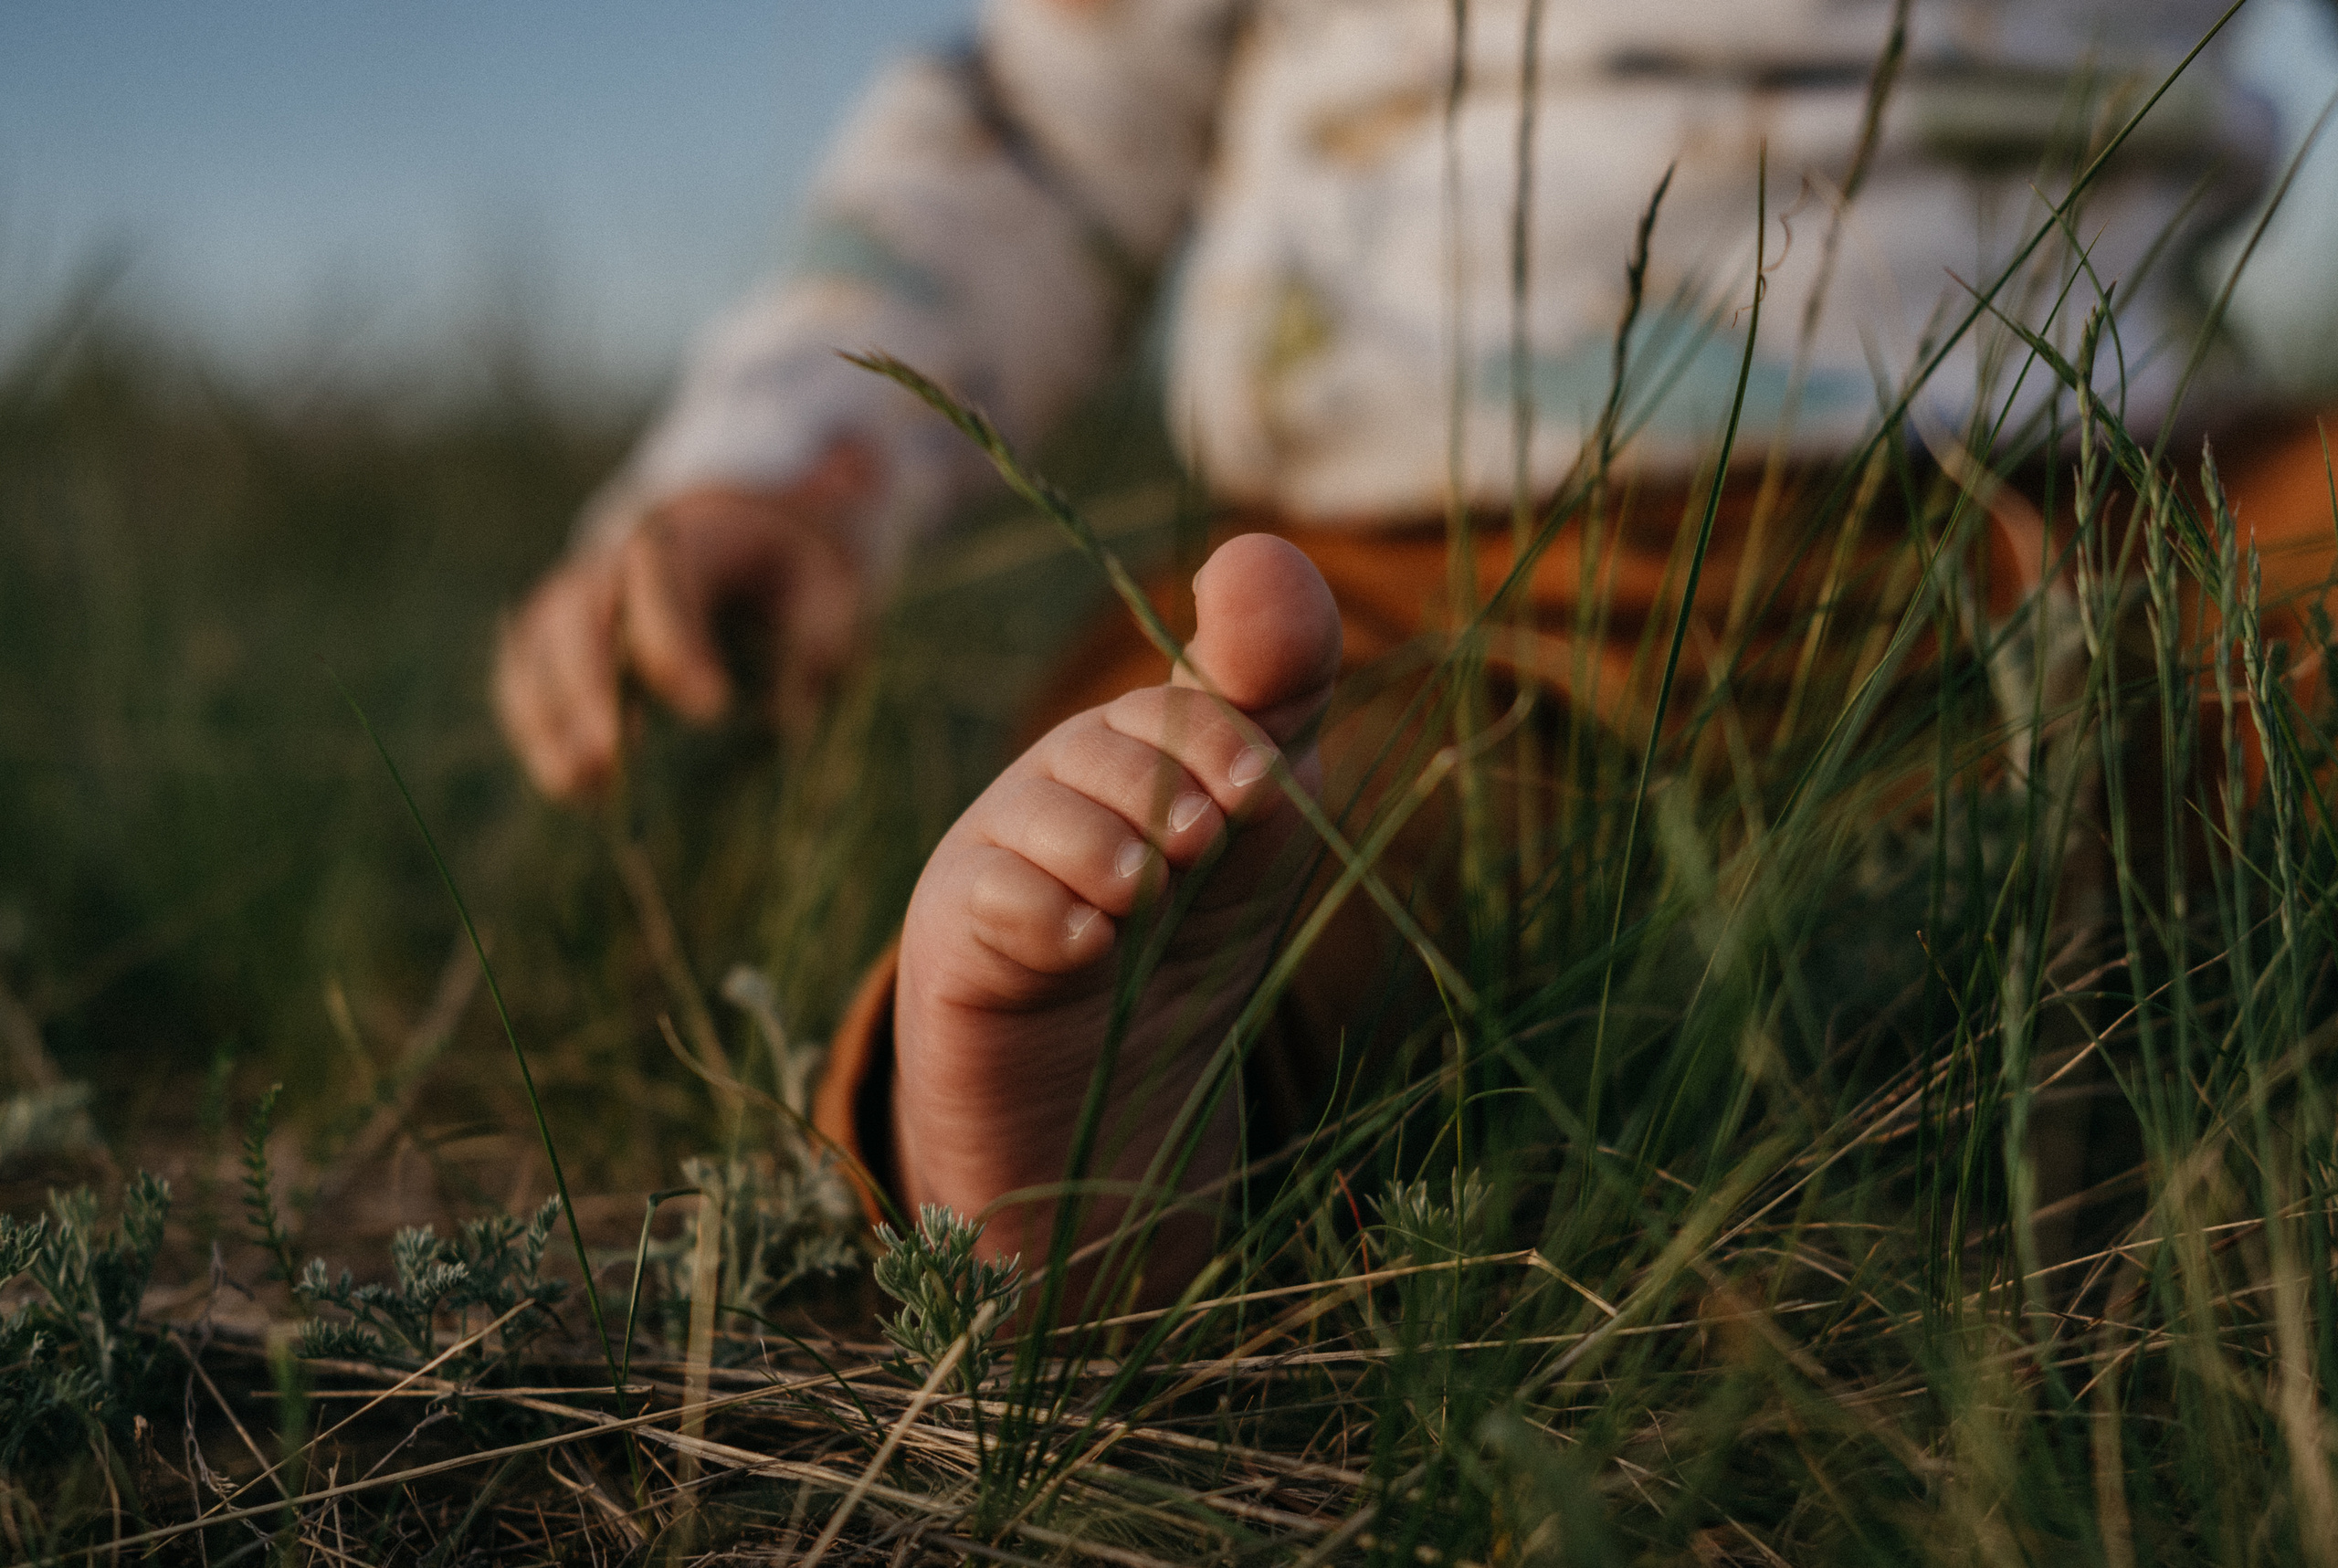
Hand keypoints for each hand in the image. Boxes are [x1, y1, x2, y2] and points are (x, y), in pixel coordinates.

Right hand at [493, 439, 878, 799]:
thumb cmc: (782, 569)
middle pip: (579, 614)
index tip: (713, 709)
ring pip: (537, 647)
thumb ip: (824, 631)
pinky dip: (534, 728)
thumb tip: (799, 708)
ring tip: (576, 786)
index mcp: (683, 540)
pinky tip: (570, 788)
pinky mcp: (555, 635)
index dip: (677, 643)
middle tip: (610, 757)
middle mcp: (612, 562)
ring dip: (545, 717)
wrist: (732, 535)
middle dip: (588, 687)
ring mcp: (574, 596)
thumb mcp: (825, 583)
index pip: (664, 583)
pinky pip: (524, 675)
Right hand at [893, 534, 1341, 1299]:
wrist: (1107, 1099)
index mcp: (1144, 751)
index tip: (1261, 789)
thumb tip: (1253, 547)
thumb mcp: (1260, 826)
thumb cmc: (1187, 942)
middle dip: (1169, 786)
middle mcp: (1065, 789)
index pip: (1178, 701)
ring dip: (1110, 851)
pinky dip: (1048, 919)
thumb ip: (1277, 693)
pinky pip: (989, 902)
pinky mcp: (955, 940)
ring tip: (1140, 897)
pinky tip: (1086, 948)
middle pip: (1106, 745)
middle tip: (1202, 846)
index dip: (1221, 730)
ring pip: (1044, 815)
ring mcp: (1002, 860)